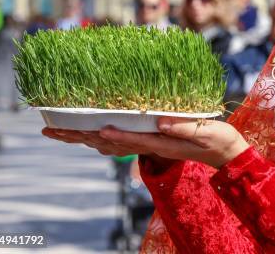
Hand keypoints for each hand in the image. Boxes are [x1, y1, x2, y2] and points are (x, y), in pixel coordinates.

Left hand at [42, 117, 249, 168]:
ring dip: (83, 137)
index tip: (90, 129)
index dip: (109, 135)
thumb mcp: (204, 133)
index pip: (130, 139)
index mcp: (161, 142)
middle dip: (79, 136)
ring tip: (59, 130)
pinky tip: (92, 132)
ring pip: (109, 143)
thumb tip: (158, 122)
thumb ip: (181, 128)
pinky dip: (101, 137)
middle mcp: (150, 144)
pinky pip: (120, 140)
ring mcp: (150, 143)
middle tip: (49, 130)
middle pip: (108, 143)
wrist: (225, 152)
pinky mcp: (153, 139)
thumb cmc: (217, 141)